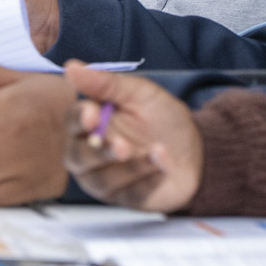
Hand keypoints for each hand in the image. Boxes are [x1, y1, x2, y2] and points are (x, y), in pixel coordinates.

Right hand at [63, 62, 202, 212]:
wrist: (196, 151)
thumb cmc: (162, 119)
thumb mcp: (140, 94)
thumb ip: (106, 84)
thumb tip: (70, 67)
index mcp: (89, 123)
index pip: (73, 121)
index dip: (80, 119)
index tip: (93, 114)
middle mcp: (88, 153)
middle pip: (78, 156)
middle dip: (100, 151)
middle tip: (123, 146)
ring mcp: (104, 179)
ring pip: (101, 180)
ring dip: (130, 167)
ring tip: (158, 151)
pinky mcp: (124, 199)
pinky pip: (129, 194)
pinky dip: (149, 179)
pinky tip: (165, 165)